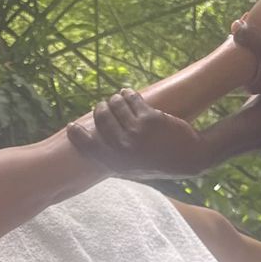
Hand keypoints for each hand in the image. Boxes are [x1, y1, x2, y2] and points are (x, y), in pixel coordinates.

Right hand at [66, 88, 207, 176]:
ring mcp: (136, 133)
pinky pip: (131, 99)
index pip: (88, 147)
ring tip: (119, 99)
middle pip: (101, 118)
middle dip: (101, 108)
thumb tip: (93, 142)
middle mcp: (123, 148)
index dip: (77, 136)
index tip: (71, 126)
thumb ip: (114, 157)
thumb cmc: (159, 162)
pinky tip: (128, 93)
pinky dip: (128, 94)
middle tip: (104, 105)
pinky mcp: (149, 118)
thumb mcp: (133, 168)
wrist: (189, 157)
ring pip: (115, 105)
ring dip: (116, 99)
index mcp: (116, 163)